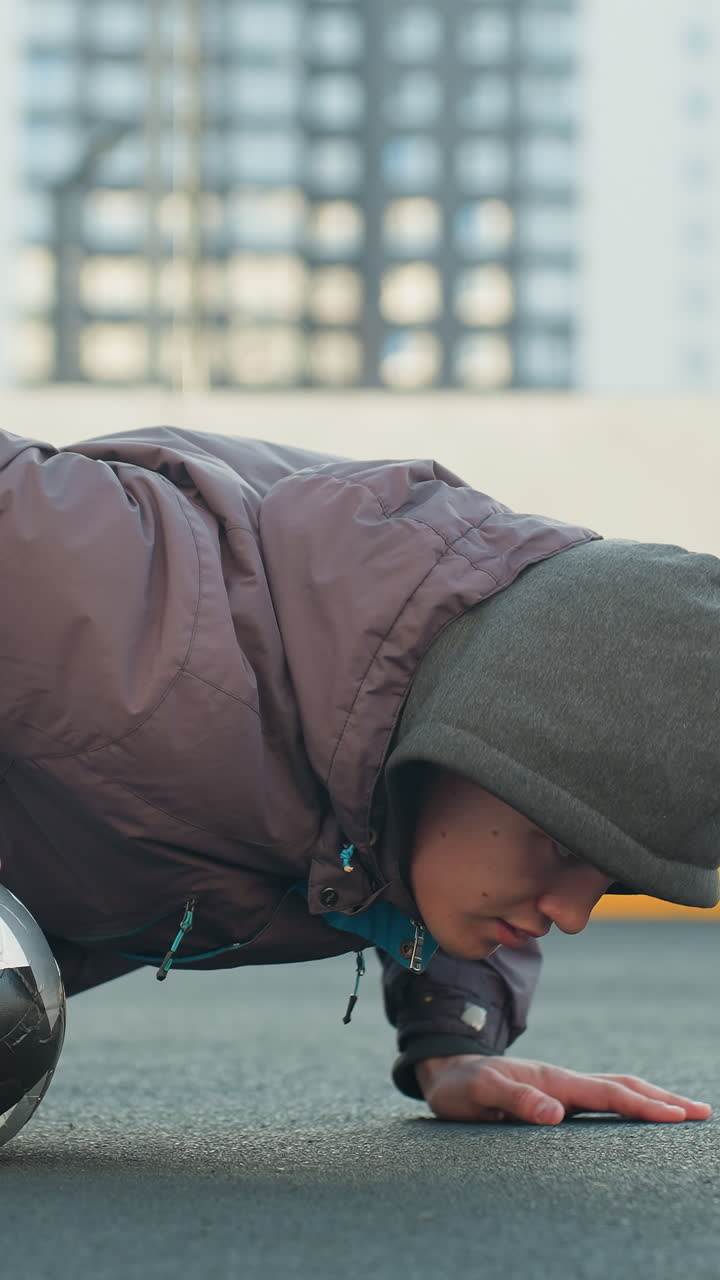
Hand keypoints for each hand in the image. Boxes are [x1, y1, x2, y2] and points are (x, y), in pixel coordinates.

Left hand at [415, 1054, 712, 1125]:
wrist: (445, 1068)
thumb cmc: (459, 1085)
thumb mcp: (477, 1093)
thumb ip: (514, 1099)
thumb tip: (554, 1114)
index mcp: (551, 1080)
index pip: (606, 1093)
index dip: (642, 1106)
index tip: (676, 1115)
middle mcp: (562, 1080)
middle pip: (621, 1086)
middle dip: (662, 1099)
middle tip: (700, 1112)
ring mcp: (561, 1086)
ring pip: (615, 1089)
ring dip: (650, 1099)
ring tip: (682, 1111)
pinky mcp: (556, 1094)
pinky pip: (601, 1097)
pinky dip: (629, 1102)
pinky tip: (640, 1113)